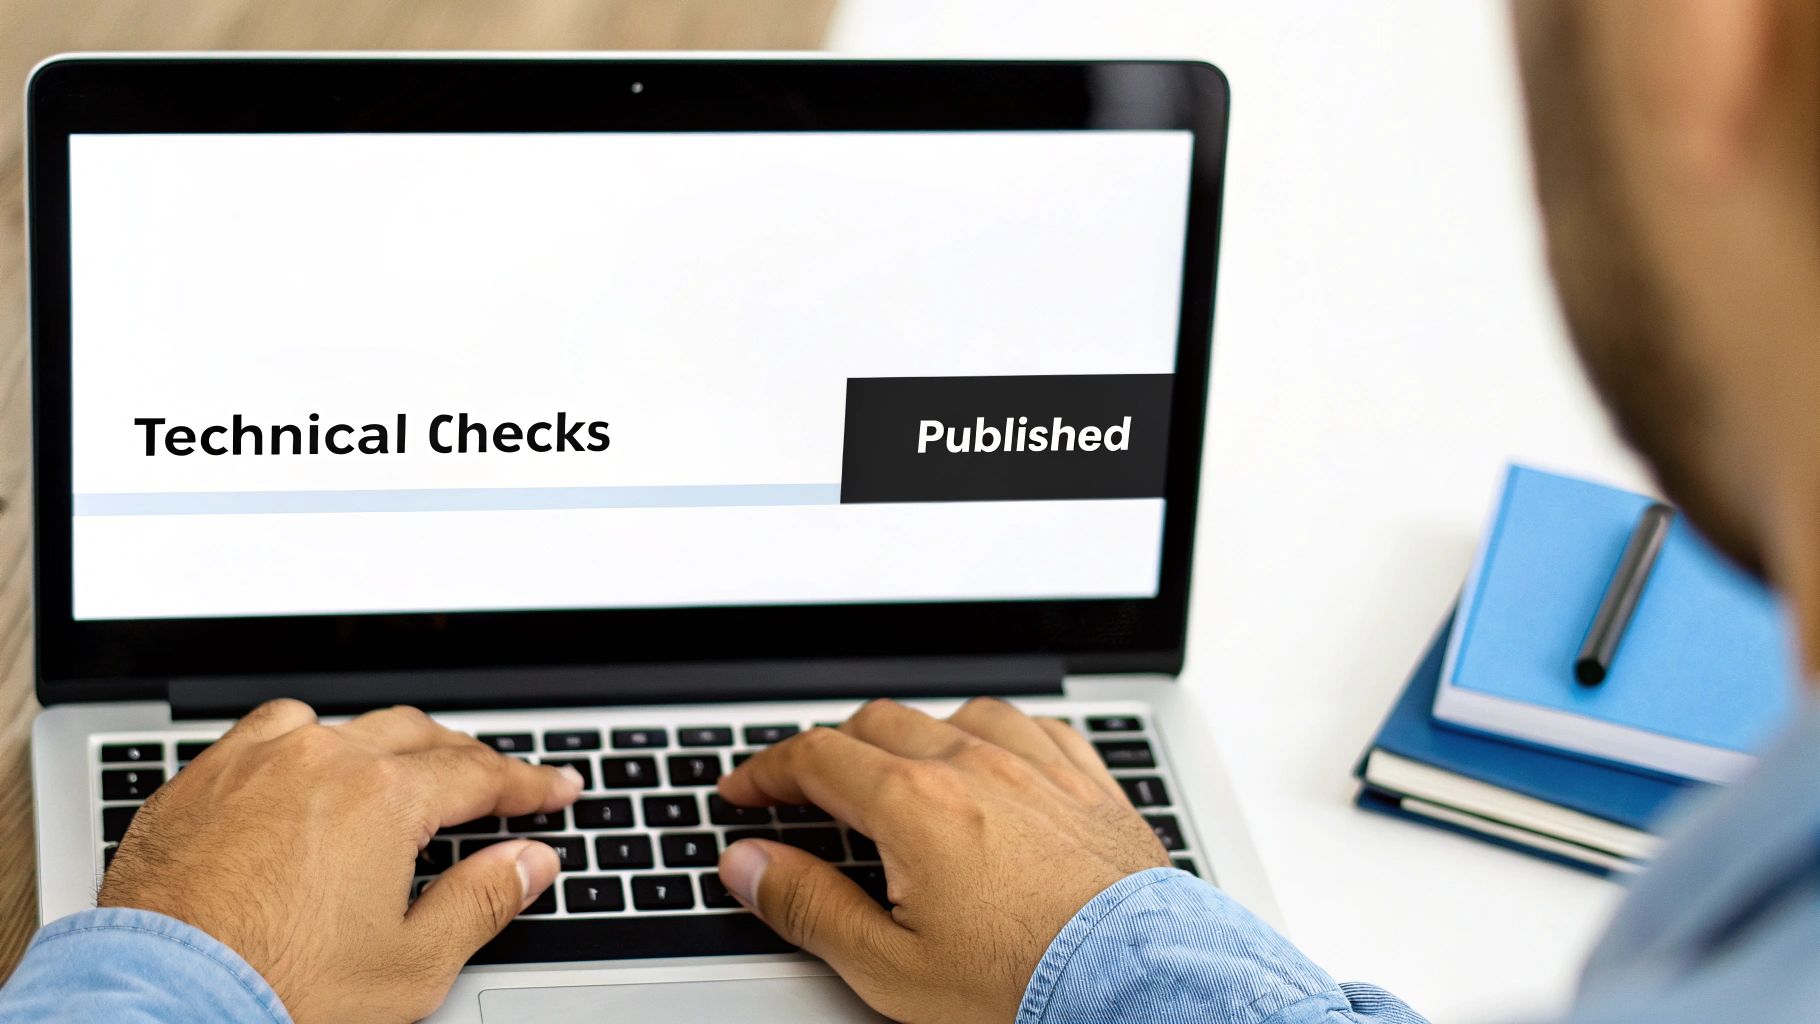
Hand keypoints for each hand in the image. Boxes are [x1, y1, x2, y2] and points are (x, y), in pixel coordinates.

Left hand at [99, 700, 583, 1023]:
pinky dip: (305, 744)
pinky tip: (308, 767)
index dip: (527, 783)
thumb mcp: (411, 964)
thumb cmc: (278, 993)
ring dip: (385, 745)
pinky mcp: (200, 781)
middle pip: (417, 737)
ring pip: (342, 726)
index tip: (555, 788)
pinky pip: (268, 734)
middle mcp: (320, 760)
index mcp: (383, 797)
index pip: (479, 774)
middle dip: (465, 759)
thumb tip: (530, 861)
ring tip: (406, 771)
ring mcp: (254, 763)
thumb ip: (482, 900)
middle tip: (496, 785)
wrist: (159, 1004)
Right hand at [715, 698, 1169, 1023]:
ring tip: (898, 768)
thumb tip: (749, 866)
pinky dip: (997, 733)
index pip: (817, 758)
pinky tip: (996, 755)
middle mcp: (975, 767)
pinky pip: (1034, 727)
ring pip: (956, 715)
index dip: (767, 770)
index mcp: (915, 805)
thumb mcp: (889, 966)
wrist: (1137, 988)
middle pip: (879, 723)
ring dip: (915, 733)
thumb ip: (808, 907)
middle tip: (807, 785)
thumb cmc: (1022, 986)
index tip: (746, 790)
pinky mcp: (1088, 784)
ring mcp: (1038, 768)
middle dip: (831, 749)